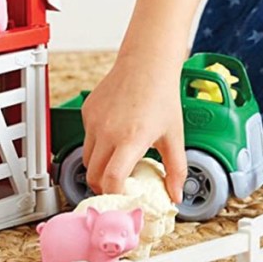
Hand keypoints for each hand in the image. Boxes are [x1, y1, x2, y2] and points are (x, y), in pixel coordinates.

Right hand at [80, 55, 186, 202]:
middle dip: (104, 187)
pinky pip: (86, 138)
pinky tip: (114, 136)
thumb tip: (176, 195)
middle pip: (93, 176)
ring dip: (98, 167)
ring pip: (86, 158)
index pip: (110, 180)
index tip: (124, 198)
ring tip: (117, 162)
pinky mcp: (87, 112)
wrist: (147, 63)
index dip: (115, 195)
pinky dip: (96, 145)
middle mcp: (107, 131)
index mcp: (130, 139)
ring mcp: (94, 121)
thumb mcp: (174, 136)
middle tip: (119, 187)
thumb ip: (176, 169)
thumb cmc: (162, 95)